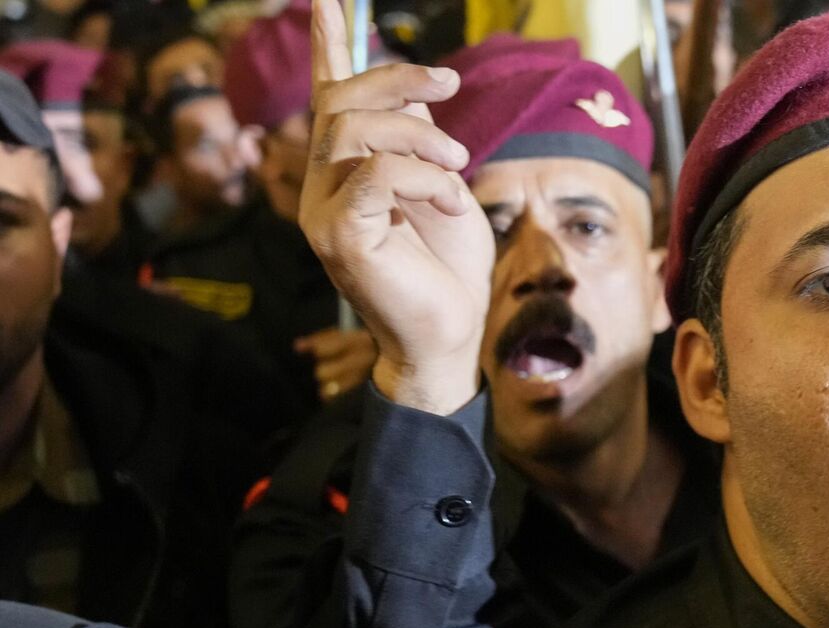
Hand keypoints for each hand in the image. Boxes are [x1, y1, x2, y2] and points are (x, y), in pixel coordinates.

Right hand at [300, 0, 490, 414]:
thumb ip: (417, 139)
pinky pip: (374, 175)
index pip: (327, 96)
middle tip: (450, 84)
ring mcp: (322, 210)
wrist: (450, 332)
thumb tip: (412, 93)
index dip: (329, 45)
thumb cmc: (448, 265)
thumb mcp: (439, 184)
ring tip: (459, 163)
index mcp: (343, 168)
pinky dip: (422, 178)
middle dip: (396, 79)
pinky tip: (448, 198)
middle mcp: (320, 184)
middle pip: (339, 101)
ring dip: (418, 135)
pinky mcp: (338, 235)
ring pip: (352, 130)